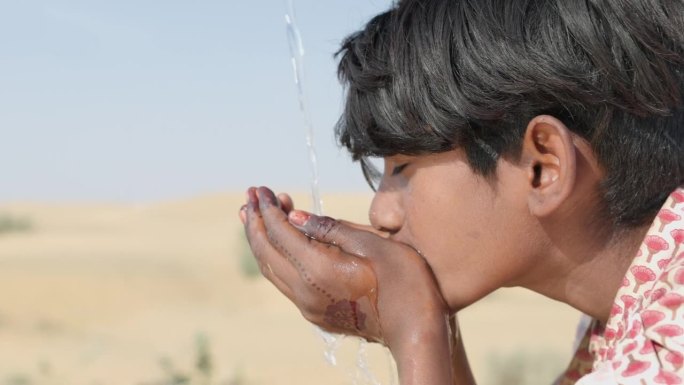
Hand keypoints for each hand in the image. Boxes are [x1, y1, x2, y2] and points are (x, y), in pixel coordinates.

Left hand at [240, 186, 448, 346]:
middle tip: (250, 195)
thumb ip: (331, 229)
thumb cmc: (404, 283)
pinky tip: (279, 242)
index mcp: (319, 270)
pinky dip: (276, 256)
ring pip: (270, 269)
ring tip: (253, 215)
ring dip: (260, 240)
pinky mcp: (315, 313)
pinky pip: (283, 281)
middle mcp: (306, 291)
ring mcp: (308, 305)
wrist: (416, 331)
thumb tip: (295, 216)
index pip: (281, 232)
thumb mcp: (374, 245)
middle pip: (266, 252)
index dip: (268, 208)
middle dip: (255, 221)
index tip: (260, 188)